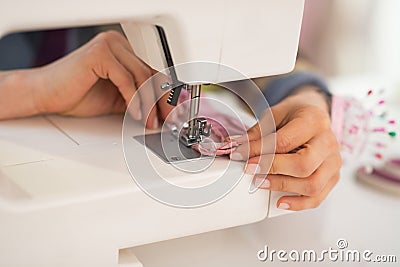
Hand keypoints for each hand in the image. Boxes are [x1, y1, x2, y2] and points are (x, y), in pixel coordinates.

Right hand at [32, 30, 171, 127]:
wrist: (46, 95)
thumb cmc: (76, 95)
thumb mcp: (118, 99)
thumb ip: (139, 100)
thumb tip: (162, 112)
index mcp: (123, 51)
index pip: (153, 73)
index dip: (166, 96)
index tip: (174, 113)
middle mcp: (118, 44)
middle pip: (151, 74)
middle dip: (163, 101)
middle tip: (169, 120)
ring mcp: (109, 45)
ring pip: (142, 77)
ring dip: (149, 104)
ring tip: (150, 121)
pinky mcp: (100, 53)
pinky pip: (126, 79)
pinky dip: (134, 99)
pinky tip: (136, 113)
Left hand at [230, 86, 341, 210]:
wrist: (316, 115)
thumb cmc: (296, 114)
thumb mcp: (275, 115)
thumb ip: (257, 133)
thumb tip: (236, 146)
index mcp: (314, 120)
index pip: (285, 142)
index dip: (260, 152)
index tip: (240, 155)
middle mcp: (328, 142)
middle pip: (303, 165)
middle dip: (272, 170)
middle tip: (251, 170)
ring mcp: (333, 161)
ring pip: (312, 184)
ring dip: (282, 187)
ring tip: (261, 183)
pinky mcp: (333, 176)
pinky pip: (318, 197)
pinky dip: (298, 203)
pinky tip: (280, 202)